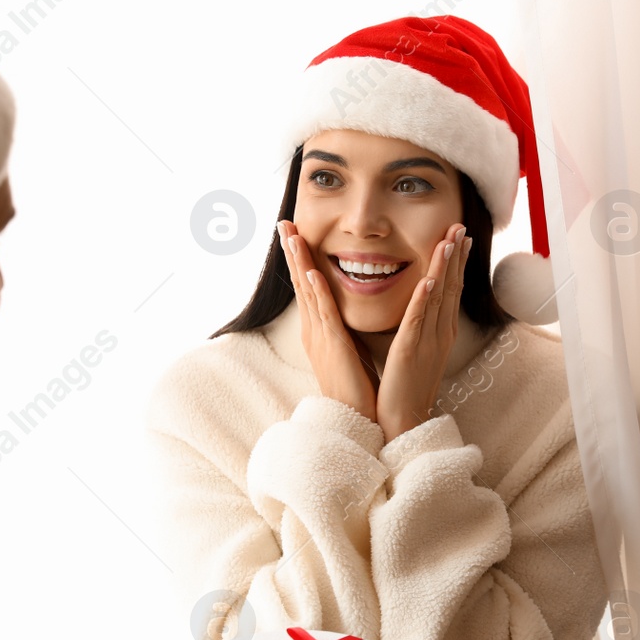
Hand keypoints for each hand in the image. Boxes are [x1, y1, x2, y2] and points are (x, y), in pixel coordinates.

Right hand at [280, 219, 378, 422]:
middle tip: (284, 223)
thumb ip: (342, 328)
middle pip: (300, 282)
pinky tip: (311, 272)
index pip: (307, 286)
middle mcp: (314, 329)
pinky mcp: (333, 345)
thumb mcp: (347, 348)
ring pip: (308, 292)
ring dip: (299, 262)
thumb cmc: (355, 386)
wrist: (353, 416)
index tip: (294, 234)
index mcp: (318, 329)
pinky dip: (316, 291)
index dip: (300, 259)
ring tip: (292, 236)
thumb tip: (343, 312)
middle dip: (292, 252)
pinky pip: (324, 313)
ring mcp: (320, 336)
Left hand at [375, 224, 470, 442]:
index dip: (457, 263)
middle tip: (460, 227)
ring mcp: (428, 341)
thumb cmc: (408, 388)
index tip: (461, 238)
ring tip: (449, 241)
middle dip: (455, 256)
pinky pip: (418, 320)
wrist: (404, 420)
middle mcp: (440, 333)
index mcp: (441, 332)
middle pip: (451, 287)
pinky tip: (428, 279)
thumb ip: (423, 327)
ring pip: (438, 298)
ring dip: (444, 268)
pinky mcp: (409, 350)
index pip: (452, 290)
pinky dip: (424, 298)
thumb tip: (423, 307)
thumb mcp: (420, 351)